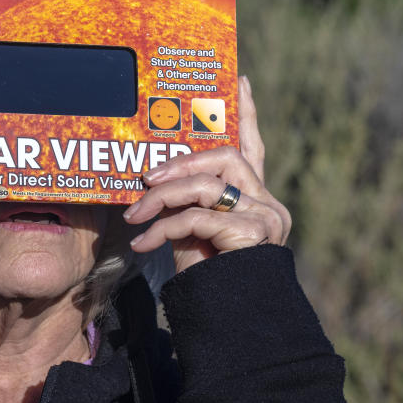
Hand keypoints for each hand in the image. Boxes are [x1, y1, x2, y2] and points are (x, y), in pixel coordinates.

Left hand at [123, 77, 290, 272]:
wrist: (231, 323)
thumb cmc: (209, 277)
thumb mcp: (192, 231)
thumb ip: (186, 202)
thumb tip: (153, 179)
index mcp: (254, 196)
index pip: (252, 146)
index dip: (246, 113)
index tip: (241, 80)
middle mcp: (267, 202)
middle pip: (224, 156)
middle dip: (180, 162)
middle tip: (145, 177)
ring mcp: (266, 217)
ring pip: (207, 185)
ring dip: (162, 197)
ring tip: (135, 215)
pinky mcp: (255, 233)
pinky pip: (197, 218)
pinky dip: (163, 228)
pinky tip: (143, 243)